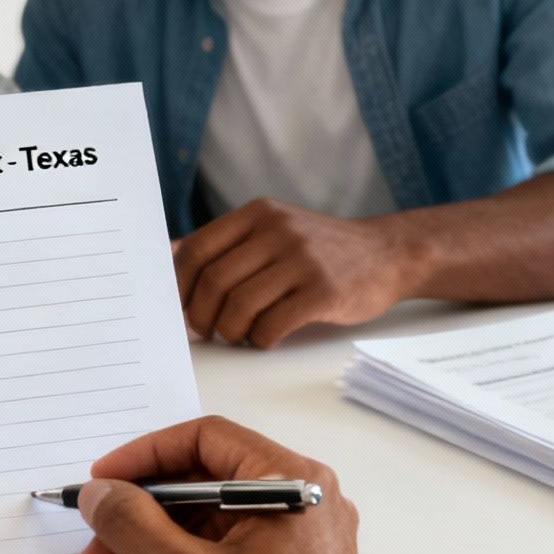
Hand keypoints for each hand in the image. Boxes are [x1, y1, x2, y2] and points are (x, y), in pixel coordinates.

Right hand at [76, 417, 481, 553]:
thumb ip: (130, 521)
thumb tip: (103, 493)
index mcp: (294, 486)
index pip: (207, 439)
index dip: (146, 456)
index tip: (105, 478)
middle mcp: (301, 511)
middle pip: (201, 488)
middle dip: (139, 517)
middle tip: (98, 542)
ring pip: (205, 531)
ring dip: (149, 553)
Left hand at [173, 199, 419, 347]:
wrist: (386, 253)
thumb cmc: (316, 251)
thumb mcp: (272, 231)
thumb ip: (227, 244)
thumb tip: (167, 261)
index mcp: (257, 214)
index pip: (196, 249)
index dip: (178, 285)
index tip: (176, 307)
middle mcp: (277, 230)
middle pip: (214, 281)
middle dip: (200, 315)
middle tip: (204, 330)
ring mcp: (302, 259)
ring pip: (239, 306)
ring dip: (229, 330)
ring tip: (235, 334)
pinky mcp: (324, 290)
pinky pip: (272, 324)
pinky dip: (259, 339)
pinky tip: (264, 338)